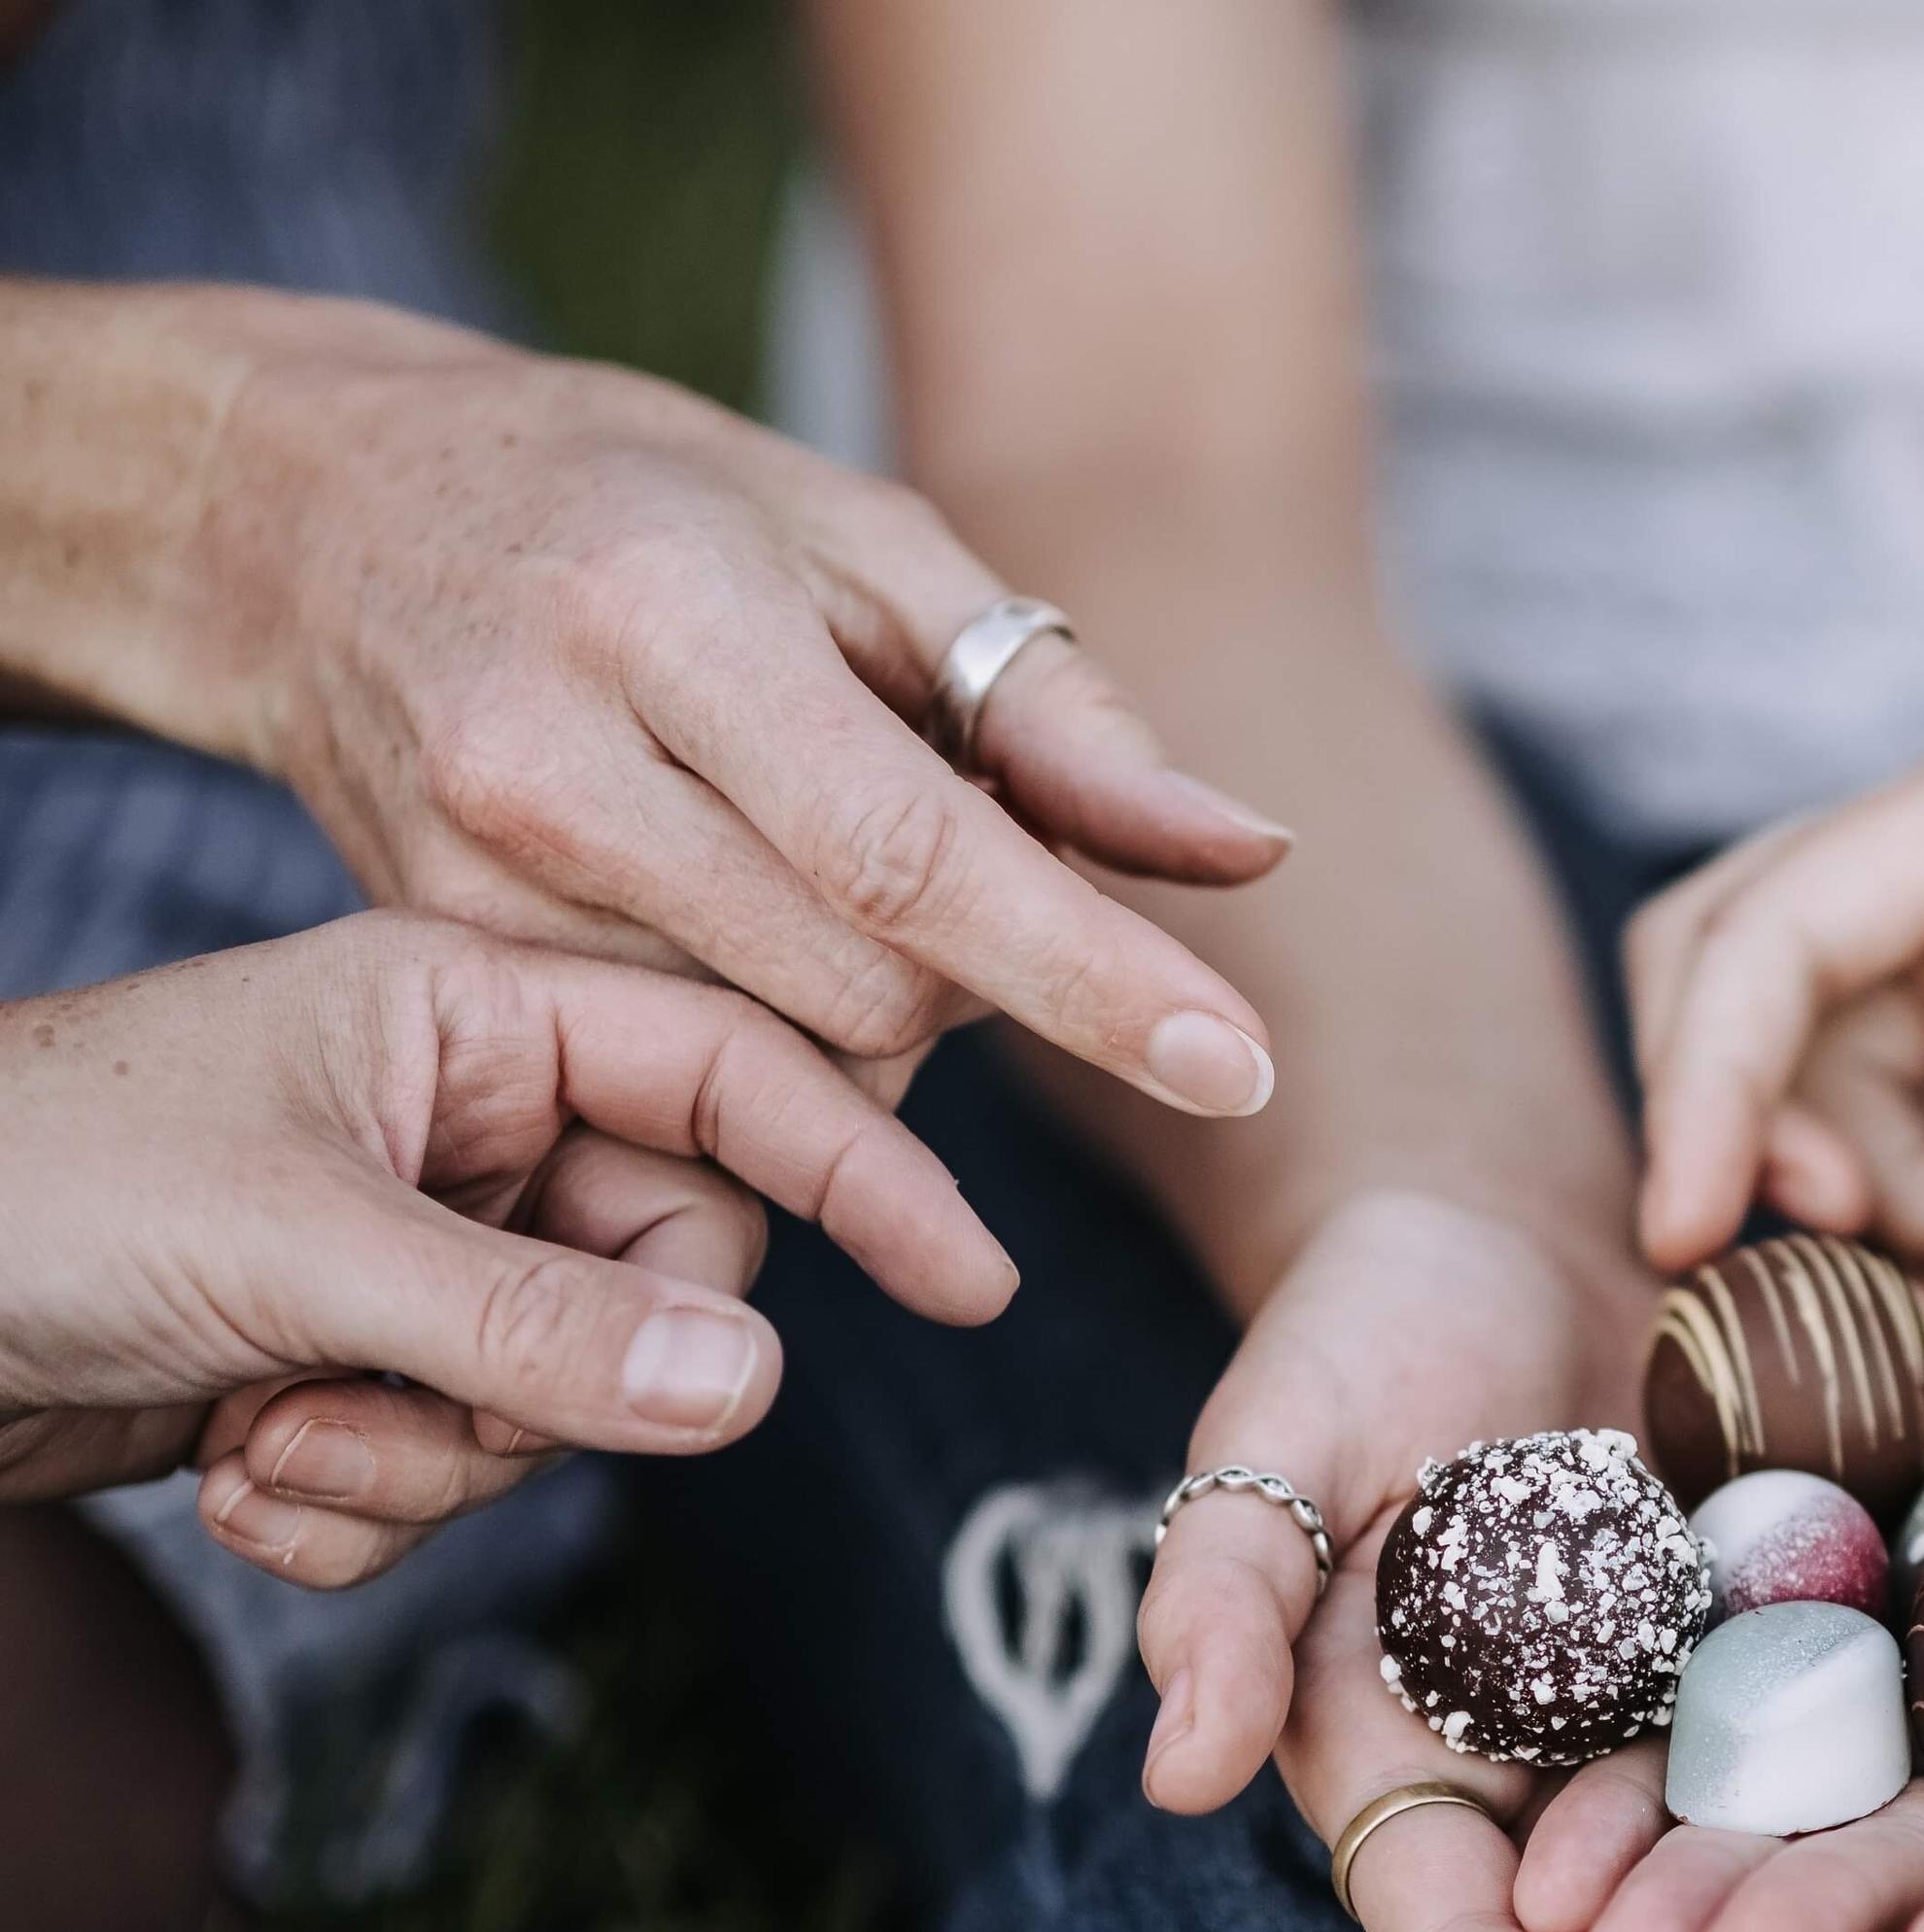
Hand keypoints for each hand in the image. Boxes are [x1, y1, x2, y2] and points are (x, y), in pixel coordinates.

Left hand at [0, 913, 1017, 1579]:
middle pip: (662, 1280)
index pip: (733, 1078)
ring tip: (276, 1445)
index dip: (863, 1175)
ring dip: (427, 1465)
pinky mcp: (348, 1366)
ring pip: (563, 1400)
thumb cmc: (26, 1195)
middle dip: (547, 1386)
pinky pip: (455, 1472)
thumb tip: (756, 1388)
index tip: (973, 1282)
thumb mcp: (302, 1248)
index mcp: (468, 1015)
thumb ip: (542, 1322)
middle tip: (407, 1404)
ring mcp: (411, 1250)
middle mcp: (460, 1125)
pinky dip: (360, 1513)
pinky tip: (235, 1484)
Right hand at [167, 291, 1293, 1104]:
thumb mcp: (859, 538)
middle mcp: (553, 768)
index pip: (914, 856)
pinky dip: (772, 1019)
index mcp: (671, 621)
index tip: (1237, 1065)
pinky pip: (685, 1065)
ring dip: (880, 1004)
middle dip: (985, 971)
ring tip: (820, 853)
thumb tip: (1246, 853)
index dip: (1087, 975)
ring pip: (787, 1053)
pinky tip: (734, 900)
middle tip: (963, 861)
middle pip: (872, 993)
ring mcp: (475, 884)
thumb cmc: (636, 504)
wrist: (306, 511)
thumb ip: (1057, 710)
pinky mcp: (441, 960)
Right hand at [1132, 1193, 1741, 1931]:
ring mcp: (1676, 1725)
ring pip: (1769, 1881)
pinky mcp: (1783, 1645)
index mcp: (1413, 1779)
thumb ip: (1224, 1605)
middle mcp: (1550, 1788)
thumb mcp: (1274, 1445)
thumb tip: (1178, 1778)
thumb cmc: (1354, 1330)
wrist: (1502, 1219)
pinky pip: (1859, 1755)